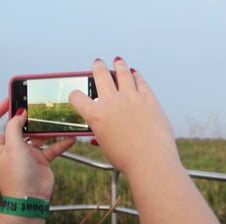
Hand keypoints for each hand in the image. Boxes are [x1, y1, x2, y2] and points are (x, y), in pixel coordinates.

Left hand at [0, 98, 75, 199]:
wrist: (30, 200)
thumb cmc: (16, 177)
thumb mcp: (13, 146)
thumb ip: (15, 126)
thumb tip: (19, 112)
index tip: (11, 99)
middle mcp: (10, 147)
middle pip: (16, 125)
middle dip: (27, 116)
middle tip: (38, 106)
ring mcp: (26, 153)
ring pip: (36, 135)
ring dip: (47, 129)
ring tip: (56, 121)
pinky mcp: (40, 160)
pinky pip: (51, 147)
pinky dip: (60, 142)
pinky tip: (70, 138)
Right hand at [69, 58, 179, 175]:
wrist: (151, 161)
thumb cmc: (128, 160)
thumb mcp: (106, 146)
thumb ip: (102, 132)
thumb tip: (102, 130)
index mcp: (95, 115)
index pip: (77, 97)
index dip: (75, 95)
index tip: (78, 95)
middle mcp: (111, 102)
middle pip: (100, 75)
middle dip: (98, 67)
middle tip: (98, 63)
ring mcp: (131, 98)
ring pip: (122, 73)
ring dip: (119, 65)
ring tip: (118, 61)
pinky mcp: (149, 99)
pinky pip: (141, 81)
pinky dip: (136, 76)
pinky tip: (135, 74)